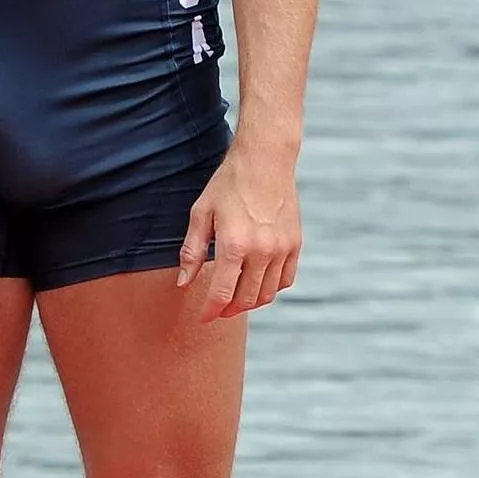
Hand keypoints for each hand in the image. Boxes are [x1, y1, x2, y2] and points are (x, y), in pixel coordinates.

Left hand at [181, 143, 299, 319]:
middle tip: (217, 308)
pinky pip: (285, 280)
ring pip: (267, 294)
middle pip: (245, 300)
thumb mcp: (201, 213)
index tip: (203, 318)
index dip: (210, 311)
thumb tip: (183, 283)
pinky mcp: (295, 244)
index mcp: (234, 245)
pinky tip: (257, 282)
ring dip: (249, 302)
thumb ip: (192, 251)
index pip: (222, 294)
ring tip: (235, 297)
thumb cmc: (228, 184)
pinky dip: (271, 288)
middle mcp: (261, 251)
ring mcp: (282, 249)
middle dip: (228, 310)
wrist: (265, 159)